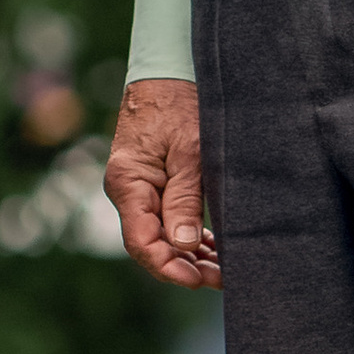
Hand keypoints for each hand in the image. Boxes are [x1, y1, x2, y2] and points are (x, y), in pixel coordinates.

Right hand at [104, 79, 218, 288]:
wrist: (167, 73)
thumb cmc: (179, 105)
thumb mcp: (190, 153)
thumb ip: (185, 199)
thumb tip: (183, 246)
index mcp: (128, 183)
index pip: (142, 242)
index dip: (168, 267)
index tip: (198, 280)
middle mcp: (129, 191)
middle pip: (152, 244)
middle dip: (185, 266)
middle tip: (224, 278)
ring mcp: (141, 189)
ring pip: (162, 235)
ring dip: (190, 254)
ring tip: (224, 269)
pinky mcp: (154, 184)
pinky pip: (167, 219)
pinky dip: (189, 236)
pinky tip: (213, 248)